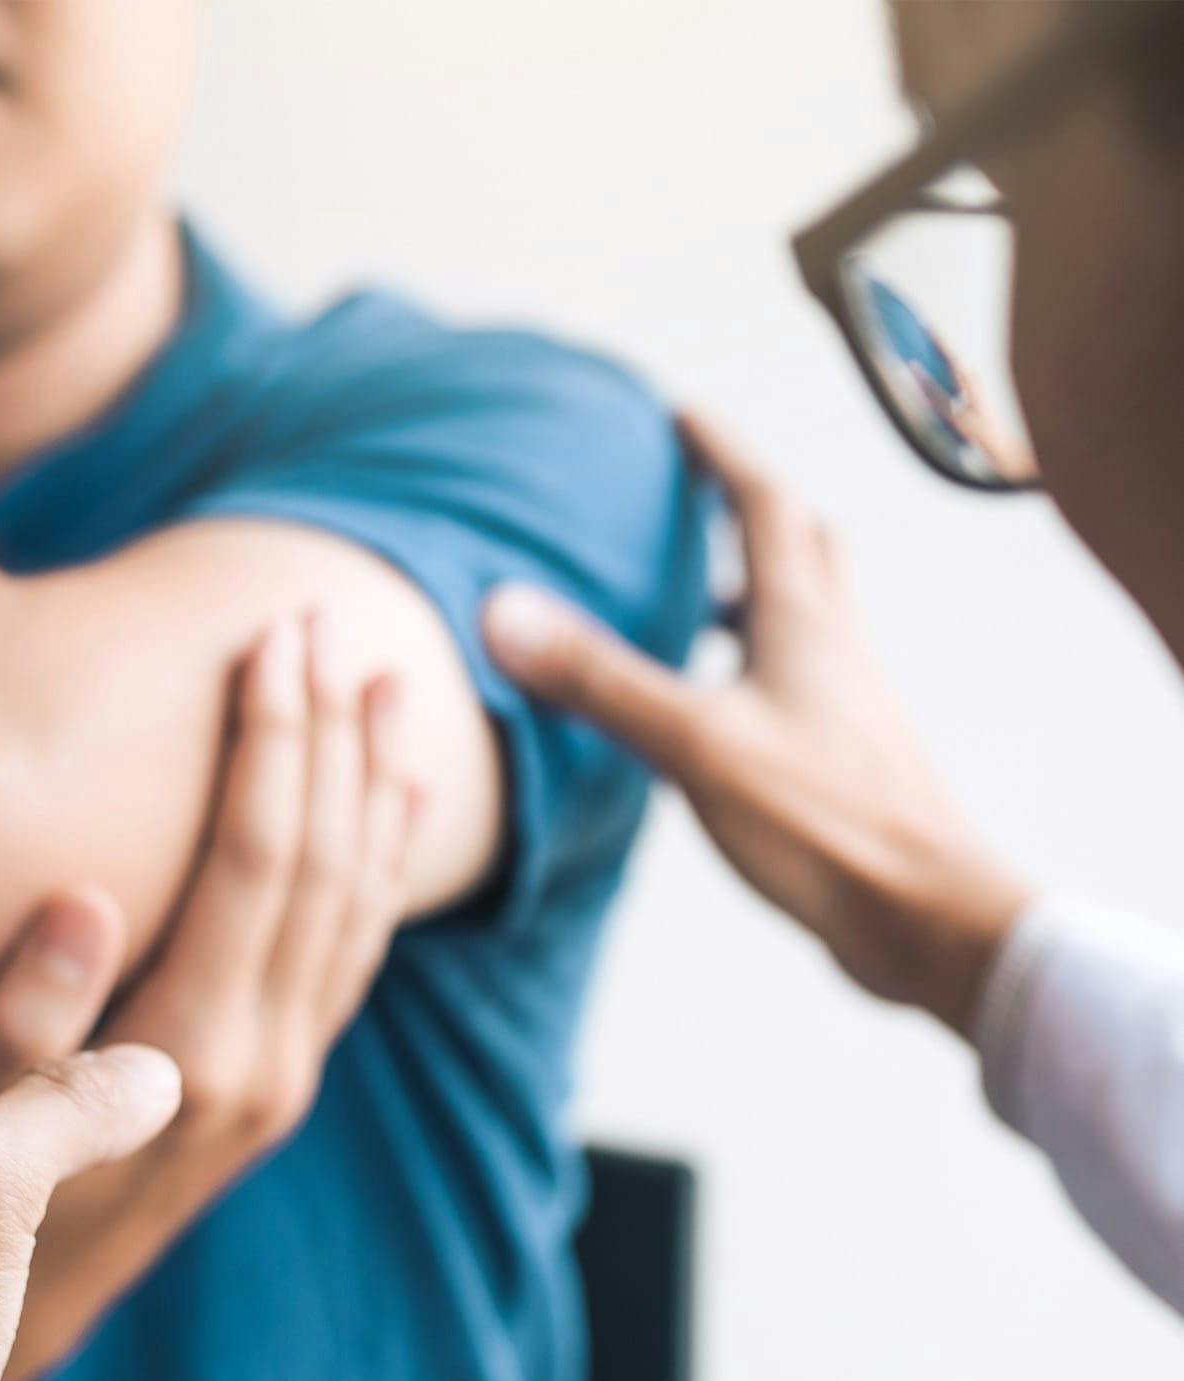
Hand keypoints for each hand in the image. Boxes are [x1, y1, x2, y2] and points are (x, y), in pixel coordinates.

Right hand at [0, 613, 424, 1380]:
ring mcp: (281, 1081)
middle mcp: (259, 1067)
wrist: (14, 1336)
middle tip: (332, 623)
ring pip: (357, 910)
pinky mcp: (278, 1087)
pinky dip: (378, 874)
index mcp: (186, 1057)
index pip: (256, 864)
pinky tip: (390, 813)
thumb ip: (26, 1018)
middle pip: (323, 867)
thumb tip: (86, 894)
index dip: (272, 743)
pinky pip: (351, 960)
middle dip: (328, 737)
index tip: (276, 638)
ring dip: (372, 793)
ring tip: (389, 691)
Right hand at [481, 413, 1032, 1035]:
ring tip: (691, 594)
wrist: (922, 917)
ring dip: (753, 587)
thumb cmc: (823, 824)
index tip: (678, 416)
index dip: (720, 453)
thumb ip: (601, 679)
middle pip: (803, 545)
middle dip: (750, 507)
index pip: (764, 502)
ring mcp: (844, 702)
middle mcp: (834, 645)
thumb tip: (505, 612)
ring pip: (804, 615)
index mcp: (803, 619)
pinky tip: (711, 706)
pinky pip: (794, 678)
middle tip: (697, 493)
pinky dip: (752, 662)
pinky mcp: (841, 755)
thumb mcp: (694, 742)